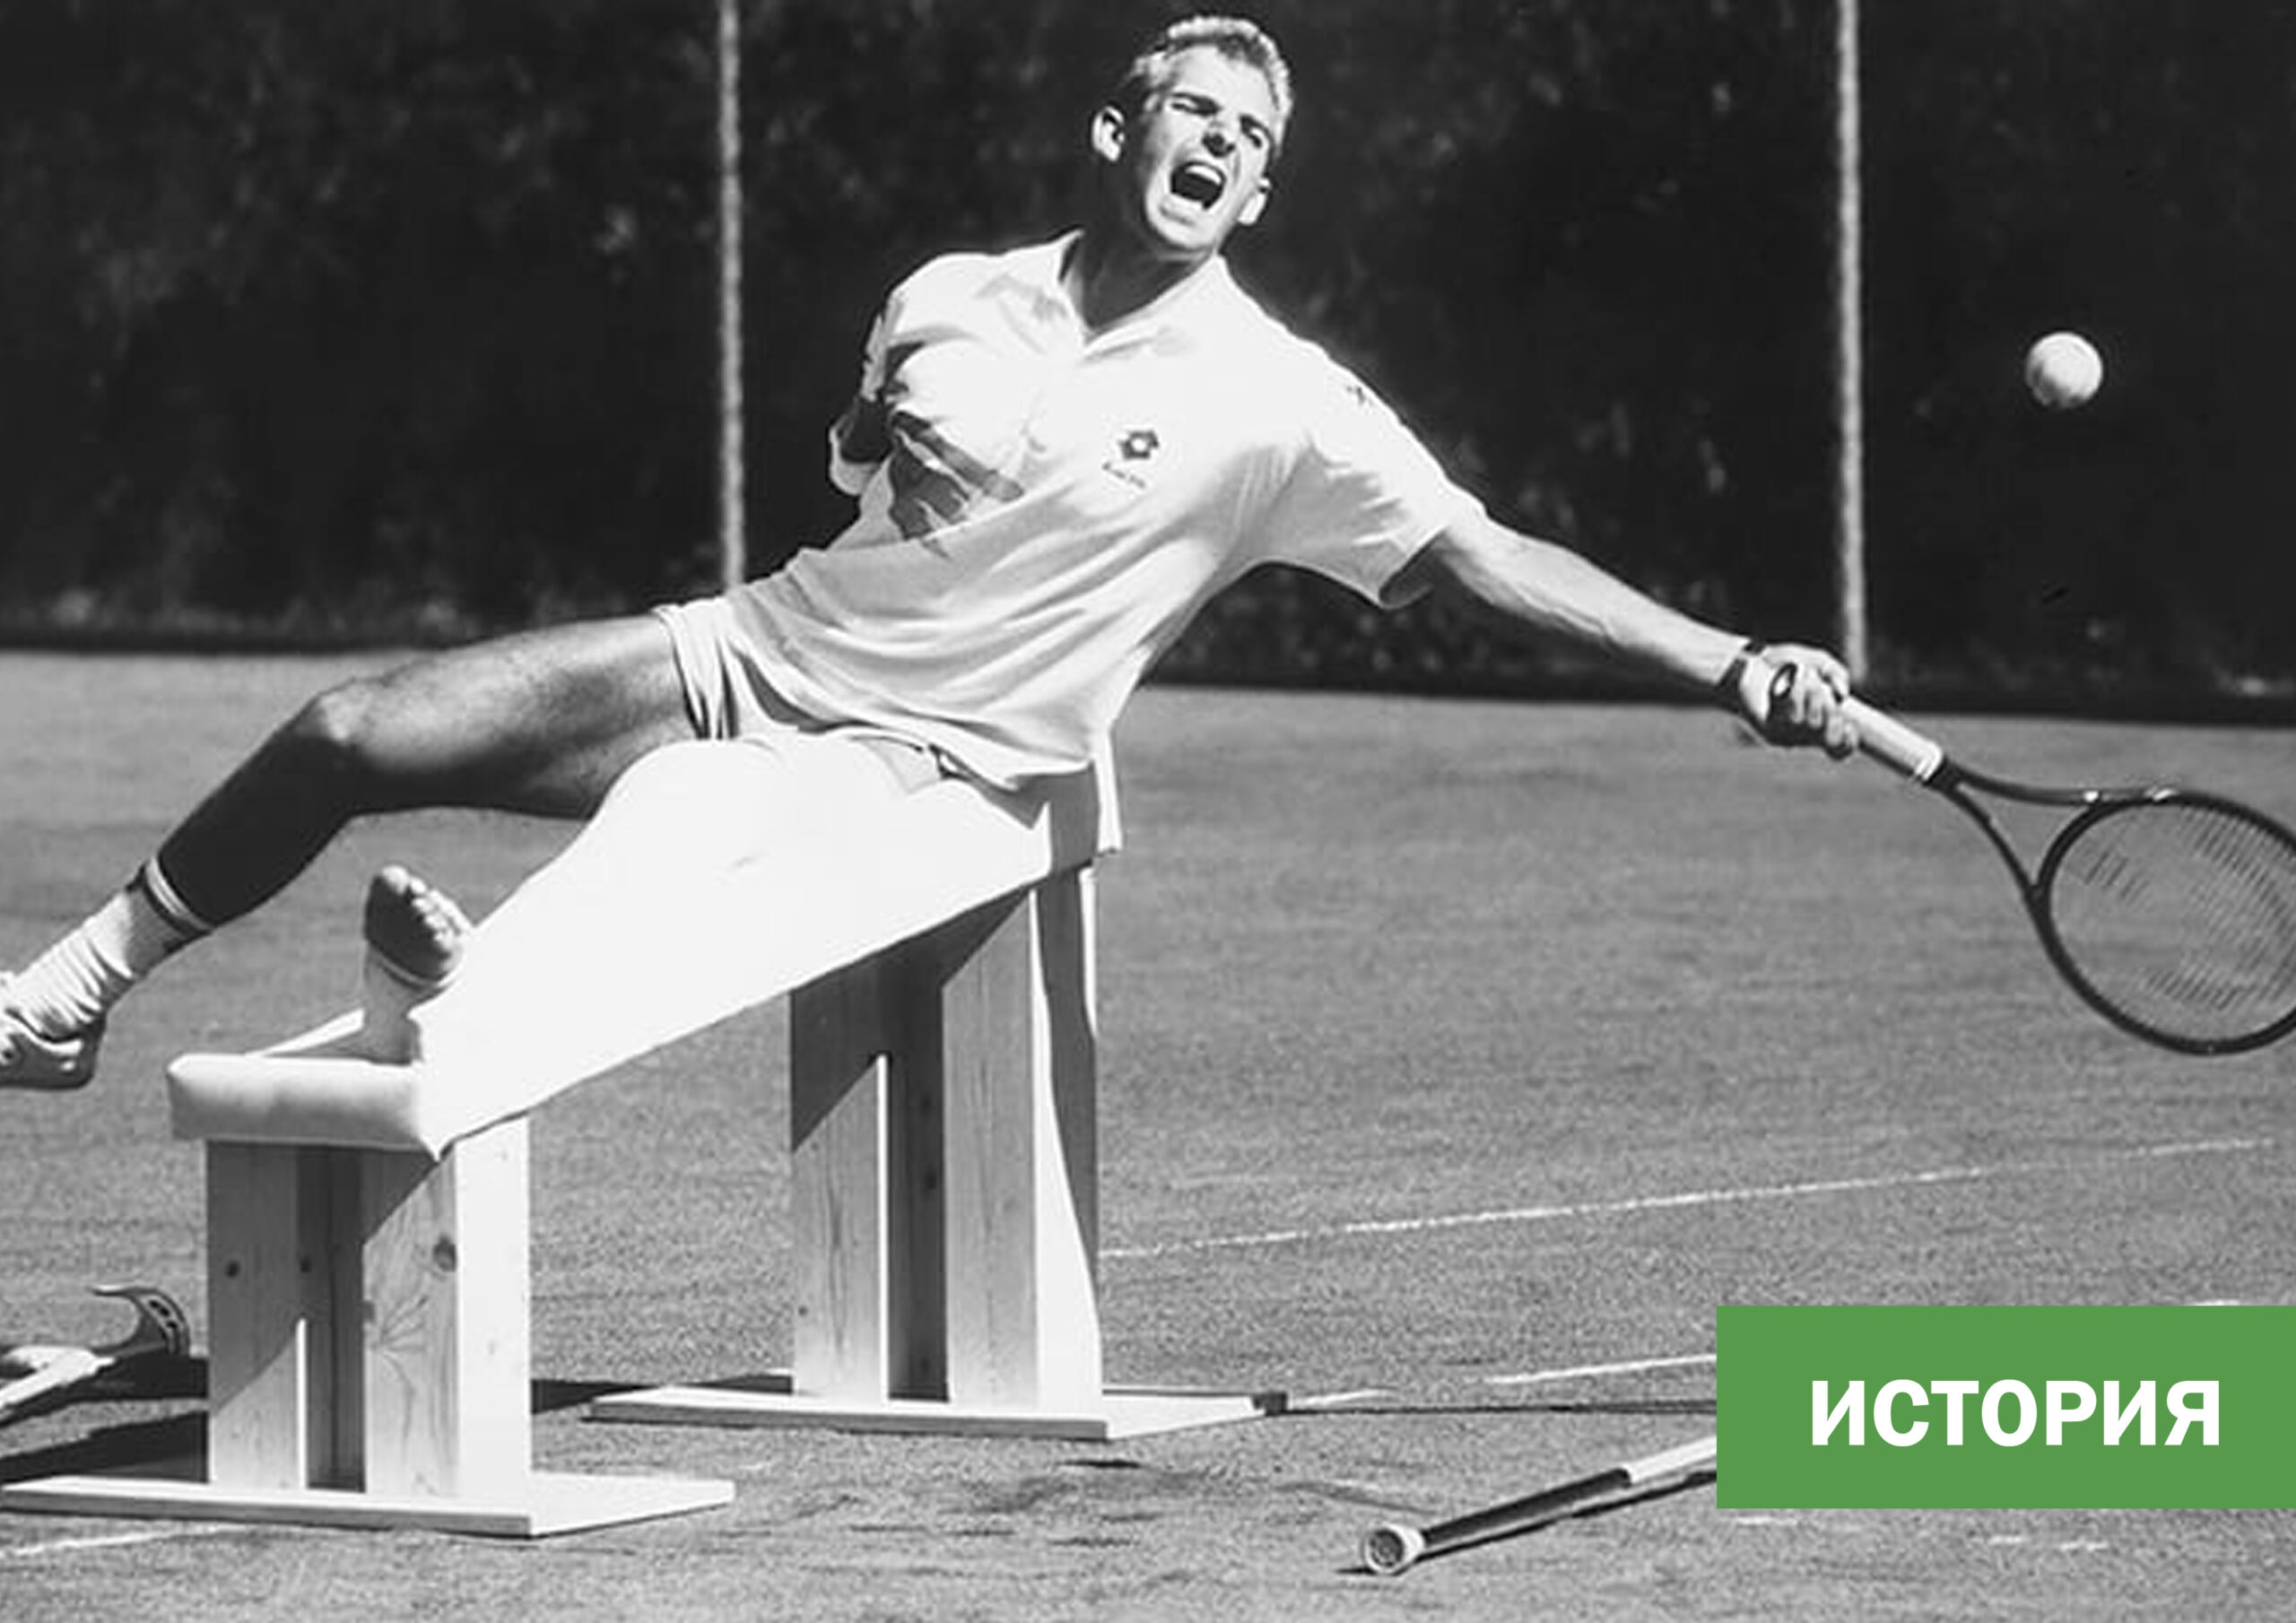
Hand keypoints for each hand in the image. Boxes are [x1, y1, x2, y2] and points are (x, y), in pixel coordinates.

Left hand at [1726, 641, 1855, 757]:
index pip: (1840, 749)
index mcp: (1821, 723)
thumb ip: (1835, 672)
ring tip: (1804, 676)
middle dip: (1832, 711)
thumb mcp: (1817, 661)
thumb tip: (1843, 693)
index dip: (1849, 742)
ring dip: (1814, 696)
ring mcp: (1787, 734)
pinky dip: (1797, 696)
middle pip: (1831, 739)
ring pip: (1813, 725)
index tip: (1850, 725)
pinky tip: (1793, 682)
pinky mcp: (1771, 730)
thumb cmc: (1784, 663)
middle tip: (1824, 691)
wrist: (1750, 660)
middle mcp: (1804, 734)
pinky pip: (1793, 719)